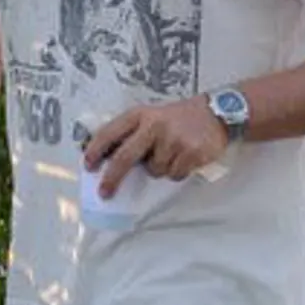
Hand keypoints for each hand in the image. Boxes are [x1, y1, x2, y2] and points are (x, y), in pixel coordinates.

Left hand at [84, 97, 227, 196]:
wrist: (216, 112)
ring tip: (172, 154)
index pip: (110, 132)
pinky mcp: (190, 152)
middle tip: (105, 192)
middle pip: (125, 157)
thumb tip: (109, 161)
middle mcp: (154, 125)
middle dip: (112, 178)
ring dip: (160, 169)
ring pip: (154, 171)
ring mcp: (173, 139)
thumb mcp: (152, 116)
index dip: (96, 150)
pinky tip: (185, 157)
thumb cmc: (179, 118)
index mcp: (140, 115)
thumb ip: (132, 134)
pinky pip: (174, 175)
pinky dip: (177, 172)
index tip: (88, 165)